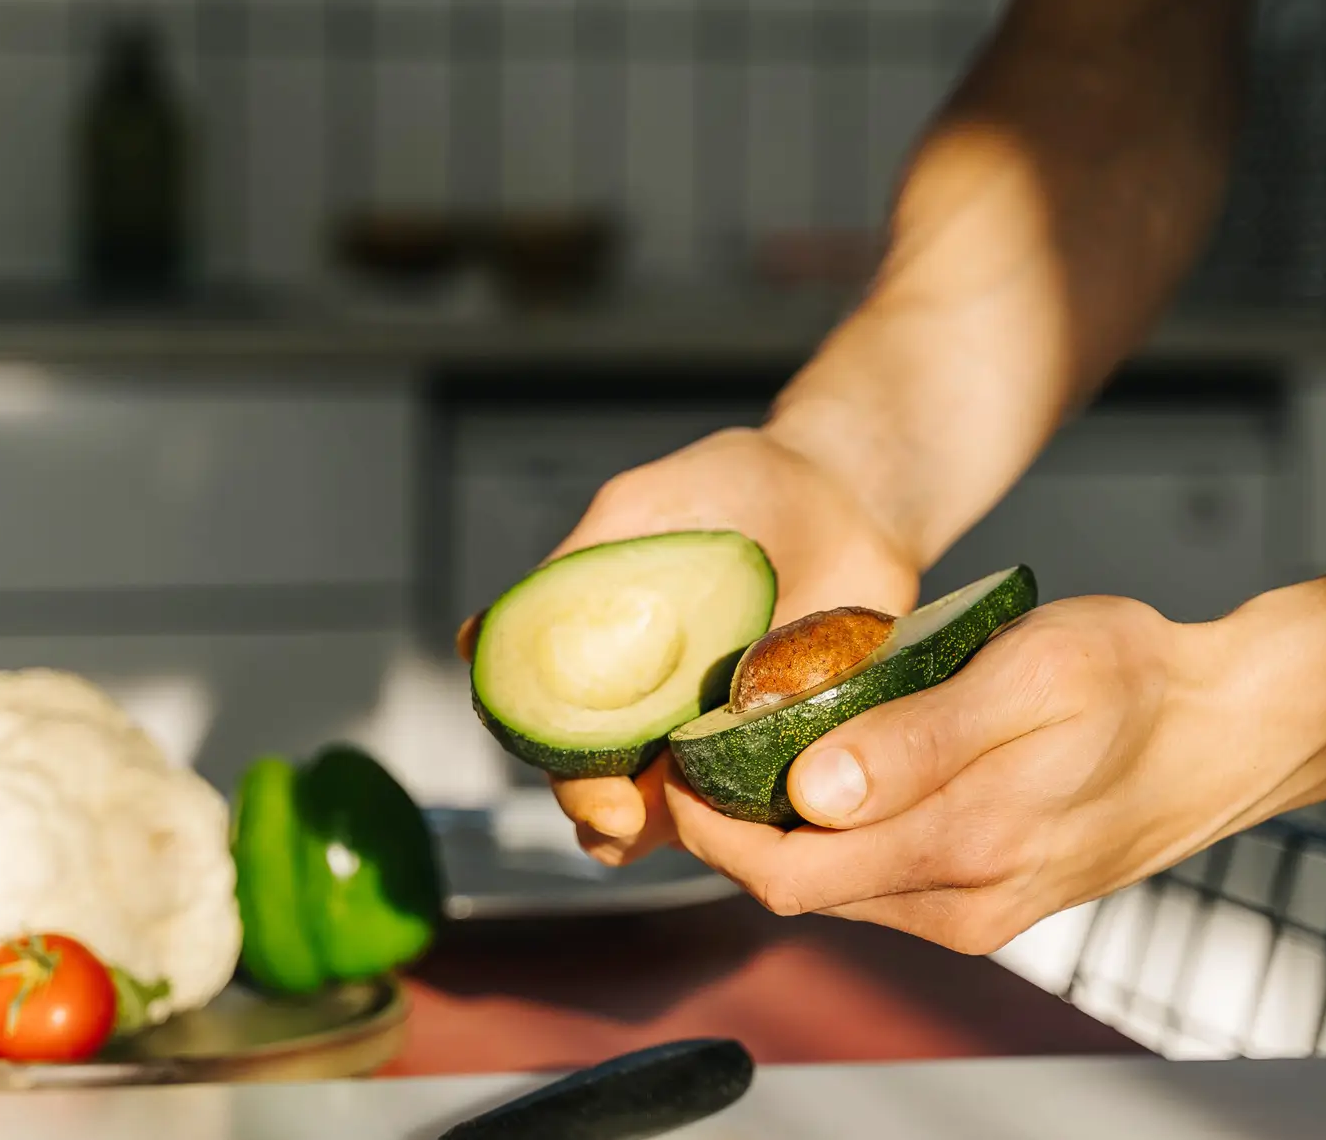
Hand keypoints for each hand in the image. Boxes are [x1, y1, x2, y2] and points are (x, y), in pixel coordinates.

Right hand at [456, 426, 921, 865]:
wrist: (848, 491)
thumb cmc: (734, 490)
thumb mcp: (642, 512)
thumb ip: (573, 574)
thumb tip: (477, 644)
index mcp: (604, 666)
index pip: (563, 746)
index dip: (567, 781)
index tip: (595, 797)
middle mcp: (656, 713)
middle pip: (617, 794)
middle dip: (610, 819)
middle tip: (627, 820)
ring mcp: (724, 735)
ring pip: (691, 813)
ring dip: (682, 834)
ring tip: (696, 835)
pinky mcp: (794, 741)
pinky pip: (774, 796)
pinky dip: (767, 812)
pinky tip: (777, 811)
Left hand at [664, 589, 1325, 953]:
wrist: (1234, 726)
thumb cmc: (1137, 681)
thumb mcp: (1026, 679)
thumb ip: (916, 740)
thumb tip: (812, 791)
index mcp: (966, 848)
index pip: (789, 876)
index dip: (716, 830)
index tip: (680, 768)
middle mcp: (966, 904)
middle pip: (804, 889)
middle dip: (741, 829)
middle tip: (705, 751)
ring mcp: (981, 911)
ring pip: (843, 886)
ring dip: (794, 831)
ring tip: (766, 748)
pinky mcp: (995, 900)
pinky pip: (890, 878)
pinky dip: (849, 832)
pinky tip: (846, 772)